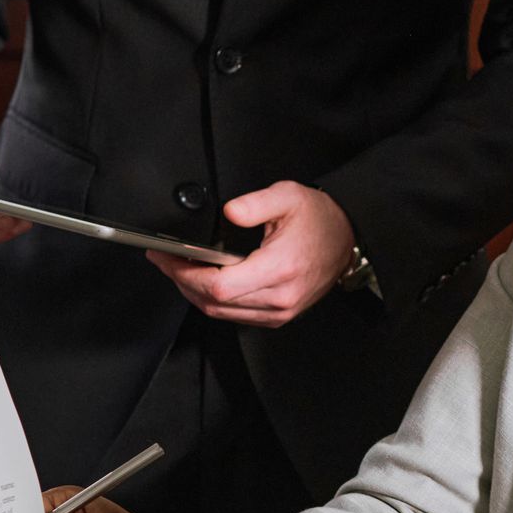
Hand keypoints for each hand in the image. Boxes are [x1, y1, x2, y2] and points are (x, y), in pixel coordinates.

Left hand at [150, 181, 354, 328]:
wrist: (347, 239)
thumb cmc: (320, 220)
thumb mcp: (288, 196)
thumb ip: (255, 203)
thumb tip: (229, 212)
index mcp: (279, 268)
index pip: (218, 286)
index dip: (185, 274)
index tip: (167, 257)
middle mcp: (279, 296)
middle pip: (213, 302)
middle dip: (182, 281)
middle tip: (164, 259)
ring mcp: (279, 311)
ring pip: (220, 313)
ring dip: (193, 293)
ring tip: (178, 269)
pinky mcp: (278, 315)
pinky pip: (235, 316)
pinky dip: (213, 301)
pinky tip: (203, 282)